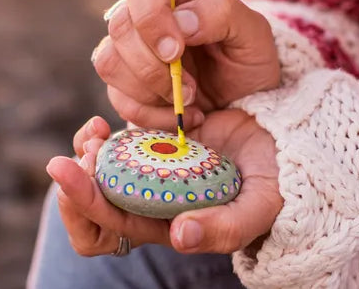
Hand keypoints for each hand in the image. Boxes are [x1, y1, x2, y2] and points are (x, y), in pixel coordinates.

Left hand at [47, 110, 281, 254]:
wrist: (286, 142)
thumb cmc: (276, 182)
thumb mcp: (260, 207)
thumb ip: (226, 228)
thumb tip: (178, 237)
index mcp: (168, 225)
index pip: (110, 229)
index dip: (85, 205)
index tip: (75, 172)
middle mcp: (152, 203)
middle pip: (92, 206)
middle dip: (75, 181)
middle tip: (72, 154)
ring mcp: (150, 173)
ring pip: (99, 173)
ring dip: (86, 155)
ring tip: (92, 132)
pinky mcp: (154, 144)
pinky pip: (115, 146)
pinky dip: (103, 136)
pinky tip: (105, 122)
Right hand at [92, 0, 279, 129]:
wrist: (246, 103)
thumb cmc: (248, 58)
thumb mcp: (253, 32)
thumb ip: (221, 13)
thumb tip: (181, 21)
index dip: (151, 15)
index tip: (176, 50)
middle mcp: (144, 15)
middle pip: (119, 27)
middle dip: (153, 65)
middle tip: (190, 86)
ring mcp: (129, 51)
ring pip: (110, 63)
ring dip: (150, 90)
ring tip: (189, 100)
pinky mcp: (124, 86)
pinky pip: (118, 99)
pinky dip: (151, 115)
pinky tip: (180, 115)